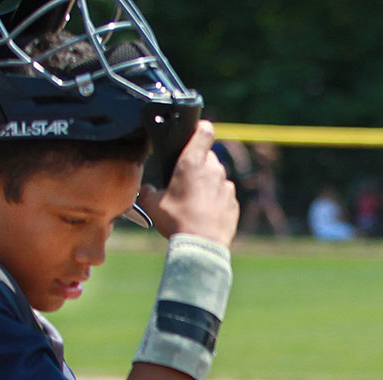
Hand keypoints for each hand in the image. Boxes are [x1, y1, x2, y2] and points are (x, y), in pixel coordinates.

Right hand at [137, 121, 239, 245]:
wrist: (201, 247)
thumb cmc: (177, 222)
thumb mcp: (153, 205)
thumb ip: (149, 192)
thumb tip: (148, 190)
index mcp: (192, 161)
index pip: (205, 130)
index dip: (200, 129)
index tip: (195, 134)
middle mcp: (213, 170)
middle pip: (209, 158)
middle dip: (199, 166)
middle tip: (186, 183)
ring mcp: (226, 187)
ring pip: (217, 179)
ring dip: (209, 186)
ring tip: (195, 205)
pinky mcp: (234, 204)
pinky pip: (225, 198)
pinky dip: (217, 203)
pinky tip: (206, 217)